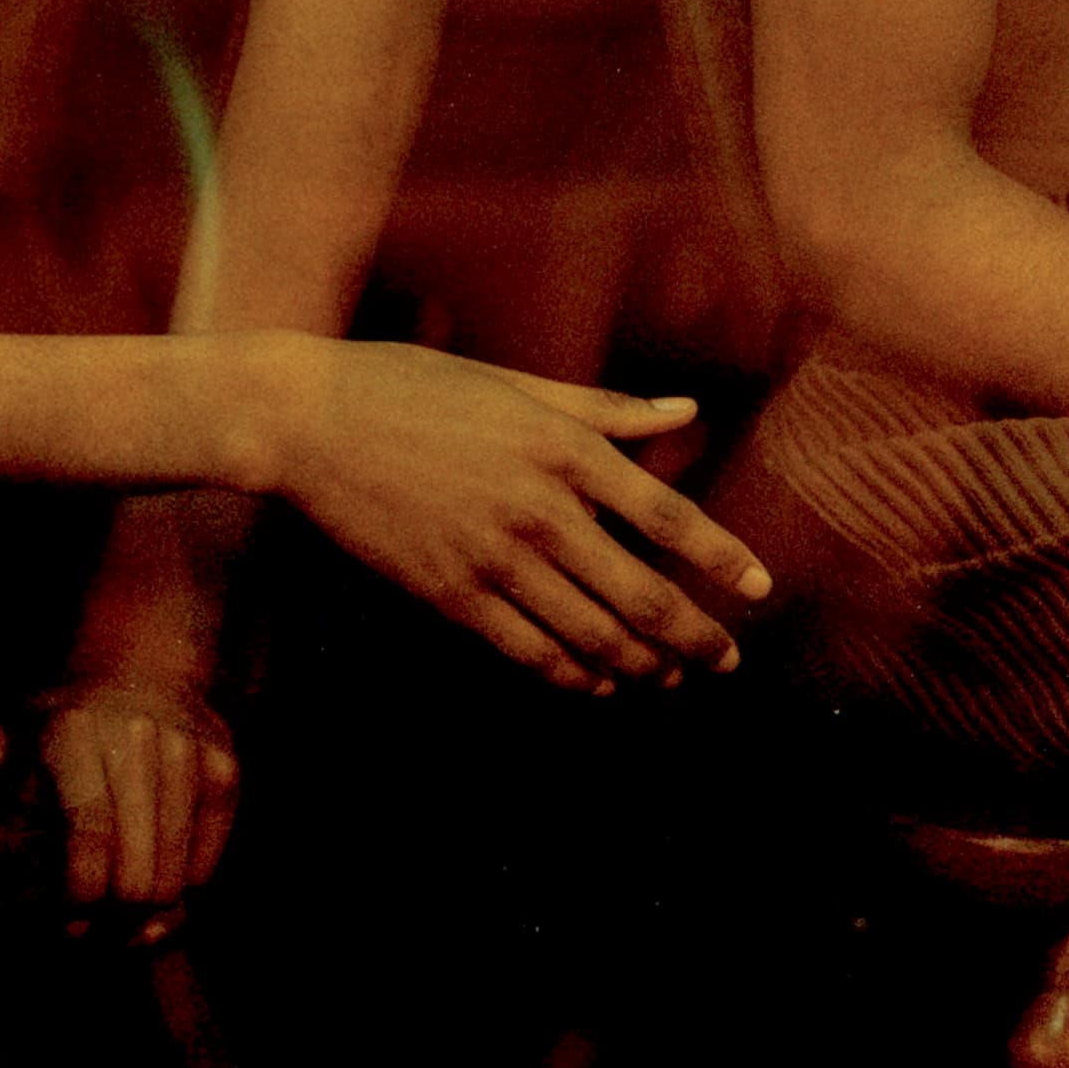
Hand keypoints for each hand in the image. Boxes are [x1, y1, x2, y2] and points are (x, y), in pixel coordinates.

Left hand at [32, 659, 240, 925]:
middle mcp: (136, 735)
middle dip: (112, 916)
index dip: (82, 891)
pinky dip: (182, 891)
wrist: (138, 670)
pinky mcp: (224, 768)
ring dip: (148, 914)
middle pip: (137, 869)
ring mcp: (188, 750)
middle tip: (94, 925)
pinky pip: (208, 863)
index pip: (90, 831)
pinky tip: (155, 888)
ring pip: (176, 876)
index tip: (69, 918)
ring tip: (122, 917)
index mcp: (72, 730)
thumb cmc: (57, 724)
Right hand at [249, 334, 771, 691]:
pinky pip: (529, 653)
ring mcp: (493, 559)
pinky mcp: (450, 595)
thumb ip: (606, 410)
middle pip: (643, 596)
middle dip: (695, 637)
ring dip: (641, 667)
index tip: (759, 591)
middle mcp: (540, 509)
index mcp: (563, 447)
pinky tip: (596, 683)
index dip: (721, 560)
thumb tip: (685, 413)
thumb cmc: (413, 388)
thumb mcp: (517, 384)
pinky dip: (572, 677)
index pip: (668, 518)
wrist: (309, 421)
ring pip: (592, 637)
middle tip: (725, 661)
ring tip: (669, 679)